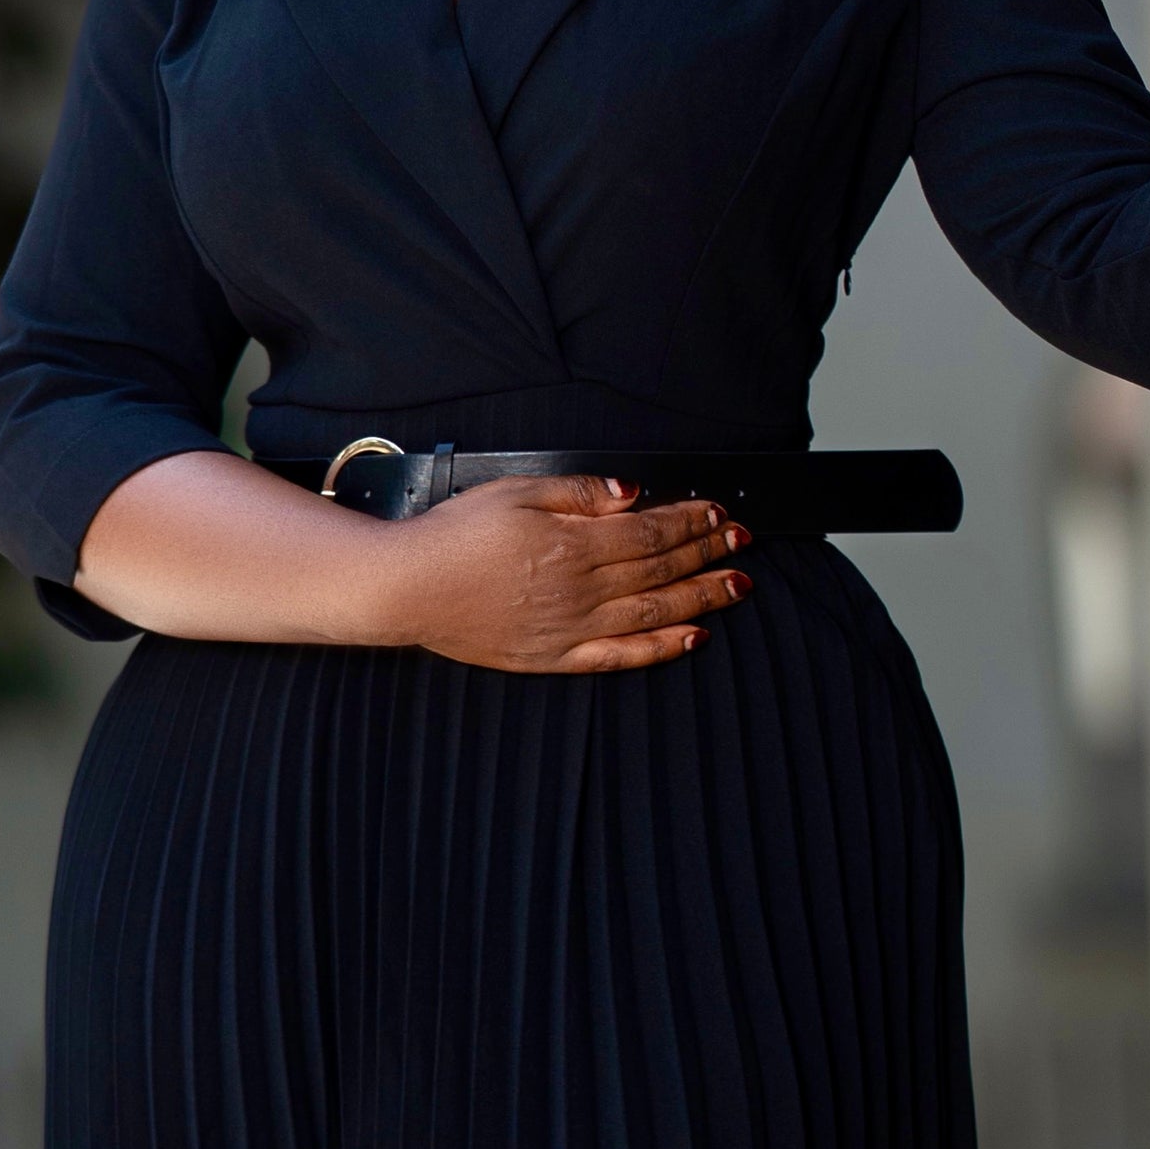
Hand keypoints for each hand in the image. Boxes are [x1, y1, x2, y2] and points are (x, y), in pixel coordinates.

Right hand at [367, 479, 750, 673]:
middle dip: (708, 553)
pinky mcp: (556, 657)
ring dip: (701, 598)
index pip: (652, 530)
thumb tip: (634, 492)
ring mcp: (572, 628)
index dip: (692, 521)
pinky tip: (692, 638)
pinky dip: (662, 648)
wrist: (408, 588)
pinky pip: (623, 656)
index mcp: (575, 543)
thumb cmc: (455, 535)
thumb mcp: (517, 491)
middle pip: (661, 569)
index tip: (719, 513)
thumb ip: (582, 493)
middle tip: (741, 543)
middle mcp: (583, 589)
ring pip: (654, 612)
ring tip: (736, 586)